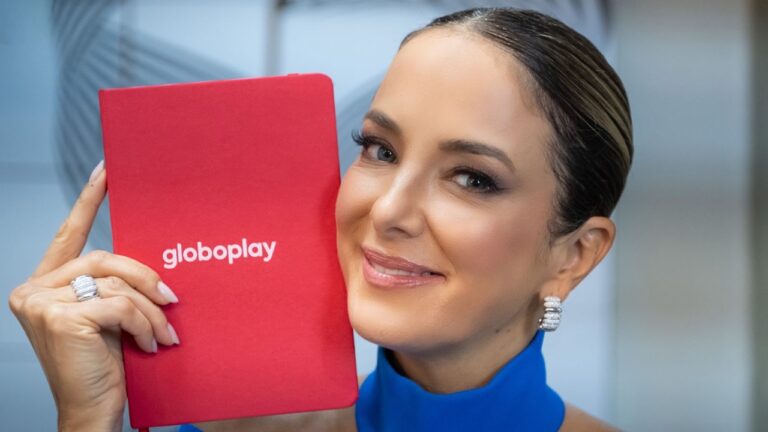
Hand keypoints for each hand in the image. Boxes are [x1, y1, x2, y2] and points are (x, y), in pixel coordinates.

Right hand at [8, 161, 180, 431]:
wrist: (93, 412)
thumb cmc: (103, 368)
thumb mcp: (109, 319)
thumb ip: (114, 288)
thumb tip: (152, 268)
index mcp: (45, 285)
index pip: (69, 235)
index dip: (89, 201)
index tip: (107, 171)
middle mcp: (34, 290)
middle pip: (103, 258)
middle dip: (144, 278)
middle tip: (172, 299)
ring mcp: (41, 303)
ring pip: (115, 283)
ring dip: (149, 309)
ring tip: (164, 334)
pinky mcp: (60, 317)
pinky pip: (119, 304)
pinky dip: (143, 323)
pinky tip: (148, 344)